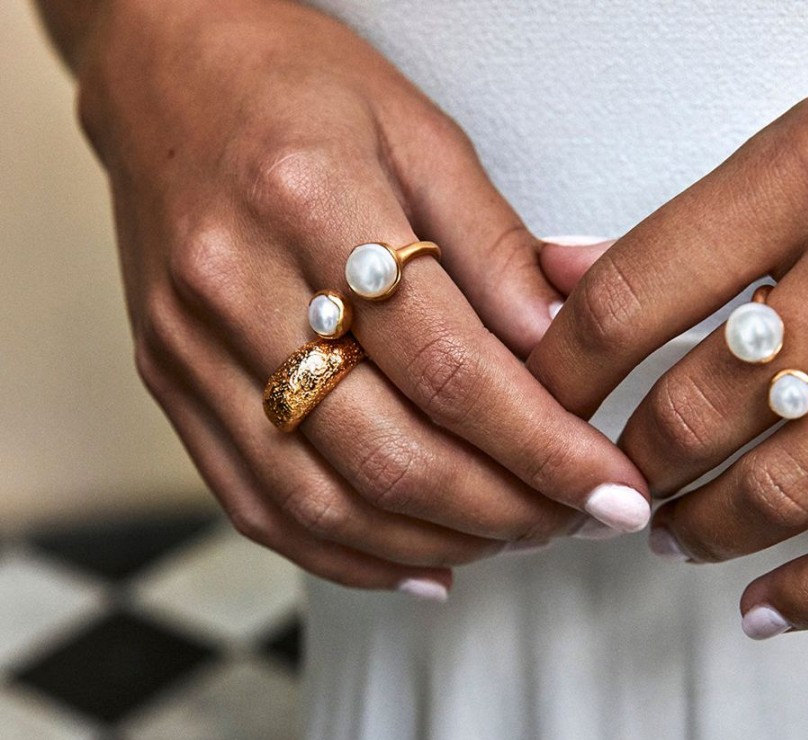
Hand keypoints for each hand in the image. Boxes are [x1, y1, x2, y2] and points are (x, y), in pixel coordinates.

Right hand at [75, 0, 649, 594]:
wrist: (164, 73)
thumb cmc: (295, 86)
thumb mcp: (420, 132)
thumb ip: (497, 248)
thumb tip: (567, 344)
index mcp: (311, 202)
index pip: (452, 368)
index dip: (543, 445)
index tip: (611, 488)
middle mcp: (236, 287)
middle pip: (387, 453)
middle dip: (502, 510)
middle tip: (575, 519)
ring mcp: (192, 349)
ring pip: (321, 502)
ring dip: (432, 543)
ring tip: (512, 541)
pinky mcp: (172, 384)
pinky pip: (257, 505)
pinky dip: (346, 557)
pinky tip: (418, 565)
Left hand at [531, 77, 807, 635]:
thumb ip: (687, 223)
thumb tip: (556, 273)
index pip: (625, 305)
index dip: (558, 378)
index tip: (532, 412)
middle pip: (692, 410)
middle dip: (628, 467)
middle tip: (606, 483)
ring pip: (779, 488)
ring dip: (703, 529)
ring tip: (670, 535)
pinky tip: (764, 609)